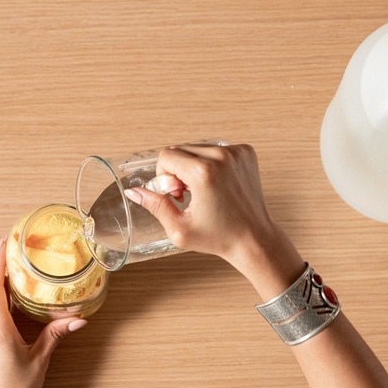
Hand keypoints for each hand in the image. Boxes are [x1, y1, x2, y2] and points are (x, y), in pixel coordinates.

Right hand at [124, 144, 269, 258]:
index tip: (178, 195)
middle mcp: (221, 156)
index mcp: (203, 172)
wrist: (254, 239)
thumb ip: (155, 205)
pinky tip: (218, 185)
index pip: (166, 155)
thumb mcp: (179, 228)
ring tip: (204, 191)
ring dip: (194, 166)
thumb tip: (133, 191)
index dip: (164, 176)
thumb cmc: (219, 237)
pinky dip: (212, 163)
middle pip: (181, 149)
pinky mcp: (246, 152)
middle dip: (178, 170)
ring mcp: (237, 152)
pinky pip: (217, 149)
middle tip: (189, 194)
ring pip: (198, 148)